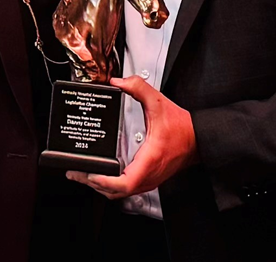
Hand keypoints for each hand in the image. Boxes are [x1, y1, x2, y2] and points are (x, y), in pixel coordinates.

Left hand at [67, 76, 197, 198]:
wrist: (199, 139)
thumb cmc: (182, 128)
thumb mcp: (159, 102)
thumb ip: (139, 88)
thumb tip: (118, 82)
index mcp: (149, 159)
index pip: (124, 183)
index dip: (103, 182)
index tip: (90, 174)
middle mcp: (148, 175)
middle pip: (116, 192)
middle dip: (93, 184)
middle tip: (76, 173)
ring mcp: (149, 180)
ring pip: (120, 194)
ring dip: (102, 187)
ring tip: (85, 175)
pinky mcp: (149, 180)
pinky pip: (127, 189)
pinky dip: (112, 186)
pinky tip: (104, 176)